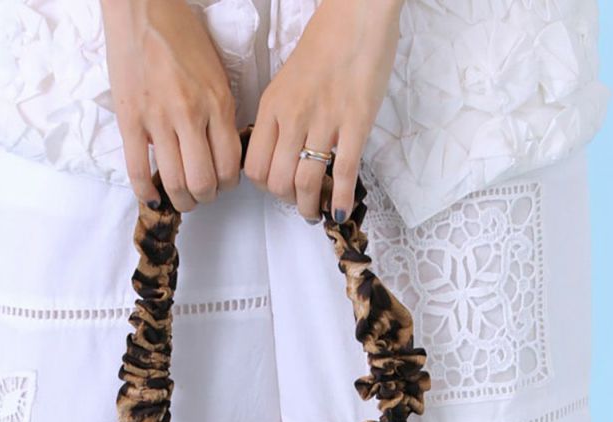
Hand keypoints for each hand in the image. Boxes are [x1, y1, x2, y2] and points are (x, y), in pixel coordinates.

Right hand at [101, 0, 240, 211]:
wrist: (142, 7)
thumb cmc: (180, 34)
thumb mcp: (215, 71)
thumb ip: (219, 111)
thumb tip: (218, 149)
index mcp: (217, 102)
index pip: (229, 166)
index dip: (227, 185)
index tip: (221, 183)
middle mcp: (190, 114)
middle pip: (203, 182)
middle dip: (205, 198)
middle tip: (201, 194)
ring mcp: (157, 119)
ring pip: (174, 183)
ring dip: (180, 200)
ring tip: (181, 199)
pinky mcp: (129, 119)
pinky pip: (137, 170)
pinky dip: (145, 192)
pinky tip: (151, 197)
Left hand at [243, 0, 403, 221]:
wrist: (358, 14)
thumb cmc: (325, 43)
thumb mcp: (287, 79)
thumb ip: (280, 115)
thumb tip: (280, 149)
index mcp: (273, 106)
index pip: (254, 165)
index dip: (263, 185)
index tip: (276, 186)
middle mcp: (293, 117)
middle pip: (277, 181)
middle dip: (286, 200)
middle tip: (298, 200)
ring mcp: (325, 121)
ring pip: (306, 182)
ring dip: (310, 206)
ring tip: (316, 211)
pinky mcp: (356, 123)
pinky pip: (344, 172)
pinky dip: (341, 199)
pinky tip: (341, 211)